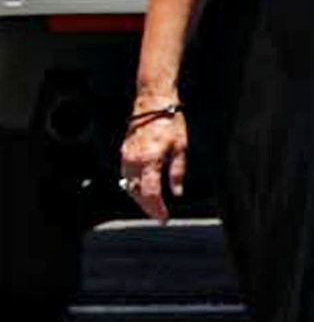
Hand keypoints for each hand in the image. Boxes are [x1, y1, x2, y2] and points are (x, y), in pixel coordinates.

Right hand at [119, 108, 186, 223]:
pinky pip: (127, 176)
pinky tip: (143, 190)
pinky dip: (134, 186)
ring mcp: (127, 156)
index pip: (150, 193)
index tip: (164, 218)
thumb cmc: (170, 123)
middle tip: (159, 215)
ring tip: (152, 206)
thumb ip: (177, 173)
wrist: (152, 103)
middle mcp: (134, 160)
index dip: (157, 209)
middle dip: (148, 207)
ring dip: (139, 198)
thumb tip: (176, 193)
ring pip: (129, 186)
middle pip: (137, 193)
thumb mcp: (180, 148)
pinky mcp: (124, 152)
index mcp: (150, 161)